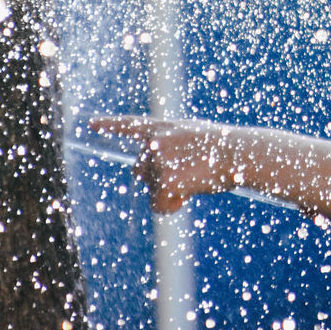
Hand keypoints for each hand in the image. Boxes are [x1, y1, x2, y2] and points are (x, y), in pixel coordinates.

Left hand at [90, 115, 236, 212]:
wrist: (239, 153)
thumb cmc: (223, 148)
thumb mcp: (193, 138)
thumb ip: (167, 149)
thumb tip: (137, 171)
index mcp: (163, 128)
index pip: (131, 125)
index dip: (110, 125)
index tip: (91, 124)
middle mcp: (154, 142)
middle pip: (140, 170)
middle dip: (158, 178)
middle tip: (189, 172)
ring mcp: (157, 160)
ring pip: (151, 189)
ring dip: (170, 191)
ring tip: (195, 178)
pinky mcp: (163, 180)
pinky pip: (158, 205)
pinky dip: (173, 205)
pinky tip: (189, 193)